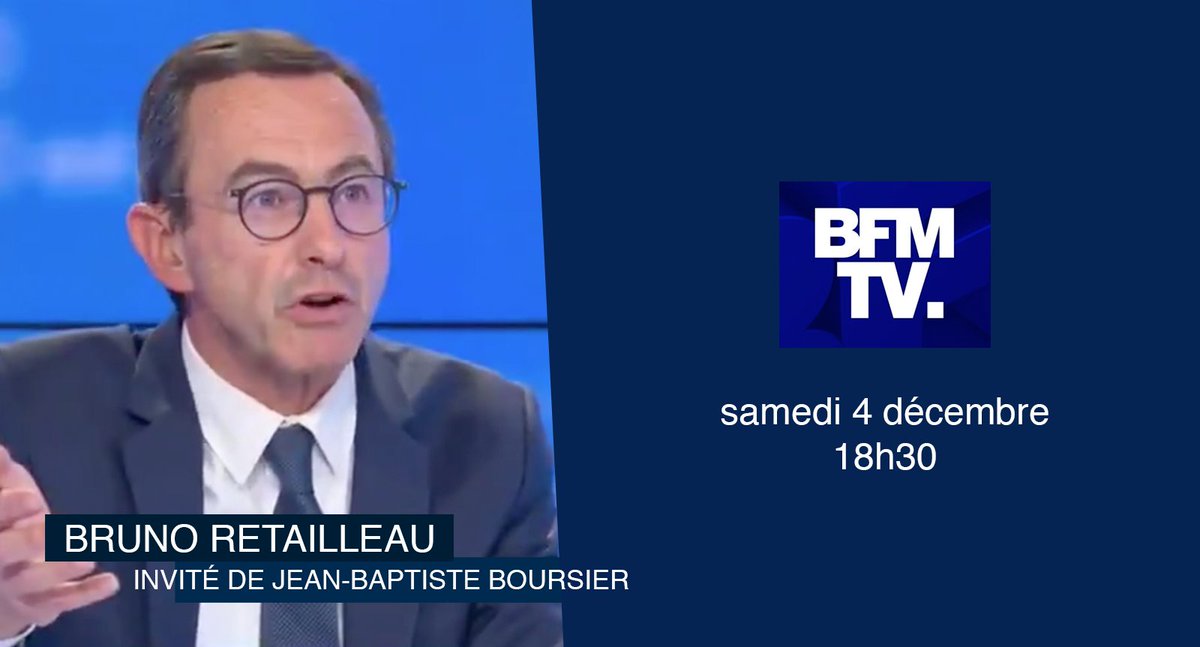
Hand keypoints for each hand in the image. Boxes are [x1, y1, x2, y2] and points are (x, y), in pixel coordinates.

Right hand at [0, 446, 118, 637]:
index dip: (7, 508)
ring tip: (87, 559)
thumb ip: (3, 473)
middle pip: (4, 552)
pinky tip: (112, 583)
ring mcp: (15, 585)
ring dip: (60, 570)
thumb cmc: (7, 524)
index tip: (31, 497)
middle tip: (54, 528)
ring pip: (33, 581)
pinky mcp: (39, 604)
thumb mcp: (4, 493)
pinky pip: (61, 601)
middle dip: (27, 541)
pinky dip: (86, 593)